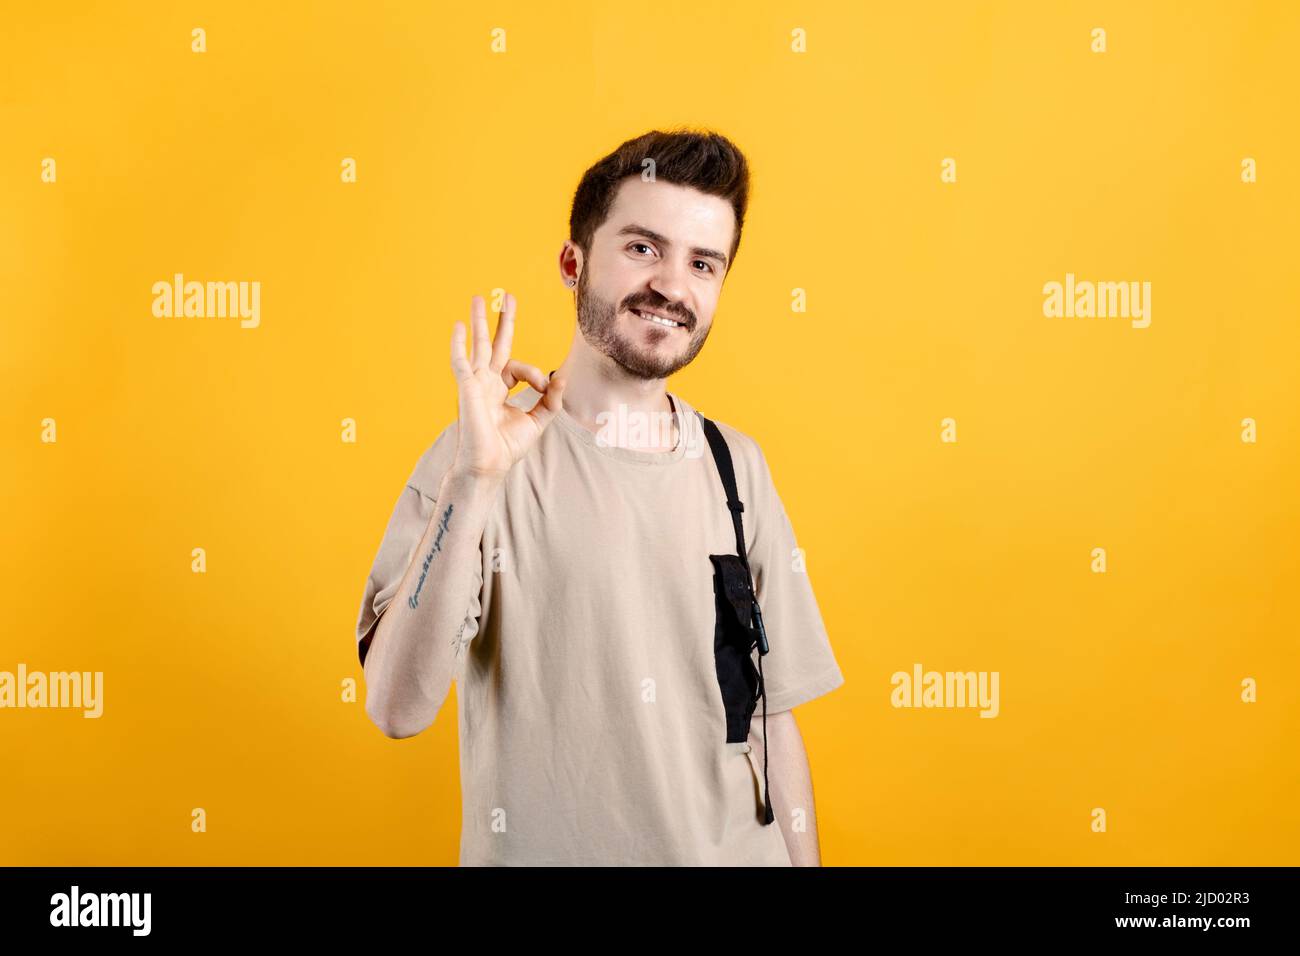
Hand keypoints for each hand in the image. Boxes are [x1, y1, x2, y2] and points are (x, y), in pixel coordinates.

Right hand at [448, 292, 565, 479]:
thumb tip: (561, 378)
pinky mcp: (467, 388)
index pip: (519, 368)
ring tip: (478, 298)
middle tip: (507, 296)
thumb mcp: (537, 420)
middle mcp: (487, 382)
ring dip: (479, 322)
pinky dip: (458, 344)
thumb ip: (551, 400)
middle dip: (502, 321)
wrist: (489, 464)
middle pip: (496, 344)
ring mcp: (475, 383)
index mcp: (501, 389)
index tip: (545, 388)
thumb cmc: (507, 446)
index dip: (535, 375)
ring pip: (478, 346)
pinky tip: (457, 326)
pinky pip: (461, 362)